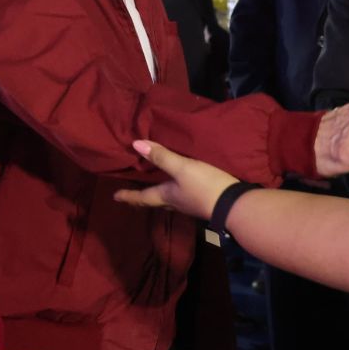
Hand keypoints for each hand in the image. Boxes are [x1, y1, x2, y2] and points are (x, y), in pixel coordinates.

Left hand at [113, 140, 237, 220]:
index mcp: (166, 195)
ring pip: (170, 200)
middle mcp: (176, 202)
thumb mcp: (182, 167)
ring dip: (160, 194)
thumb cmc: (203, 185)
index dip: (128, 196)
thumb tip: (136, 145)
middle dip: (143, 198)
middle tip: (133, 195)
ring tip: (157, 186)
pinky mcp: (203, 201)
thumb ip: (161, 156)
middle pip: (155, 201)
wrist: (233, 204)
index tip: (115, 197)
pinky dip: (177, 191)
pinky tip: (183, 185)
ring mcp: (190, 204)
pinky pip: (184, 197)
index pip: (142, 197)